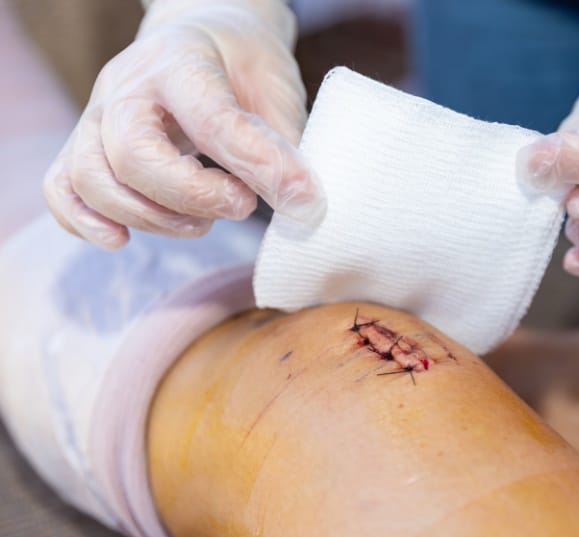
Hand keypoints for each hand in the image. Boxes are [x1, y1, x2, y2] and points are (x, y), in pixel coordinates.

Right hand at [44, 0, 323, 248]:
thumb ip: (284, 146)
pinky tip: (125, 238)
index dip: (257, 166)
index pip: (209, 119)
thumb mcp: (277, 90)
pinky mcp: (84, 145)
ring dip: (151, 218)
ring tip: (203, 222)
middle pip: (132, 155)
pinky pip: (61, 188)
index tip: (301, 197)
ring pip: (91, 179)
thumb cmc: (244, 67)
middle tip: (243, 205)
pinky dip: (86, 222)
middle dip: (193, 198)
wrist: (204, 40)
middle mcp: (127, 85)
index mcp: (183, 60)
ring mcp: (97, 114)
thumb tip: (302, 207)